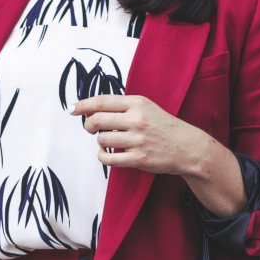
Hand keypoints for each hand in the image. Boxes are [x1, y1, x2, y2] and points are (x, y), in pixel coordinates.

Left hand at [71, 94, 204, 175]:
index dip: (83, 105)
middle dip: (89, 125)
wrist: (187, 147)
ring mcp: (137, 140)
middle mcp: (137, 120)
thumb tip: (91, 110)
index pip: (102, 101)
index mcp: (138, 103)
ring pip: (101, 139)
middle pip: (97, 120)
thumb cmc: (164, 127)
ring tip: (108, 141)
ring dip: (99, 141)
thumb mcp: (147, 108)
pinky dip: (102, 156)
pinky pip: (108, 158)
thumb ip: (123, 107)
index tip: (73, 109)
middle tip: (91, 128)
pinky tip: (107, 153)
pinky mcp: (138, 159)